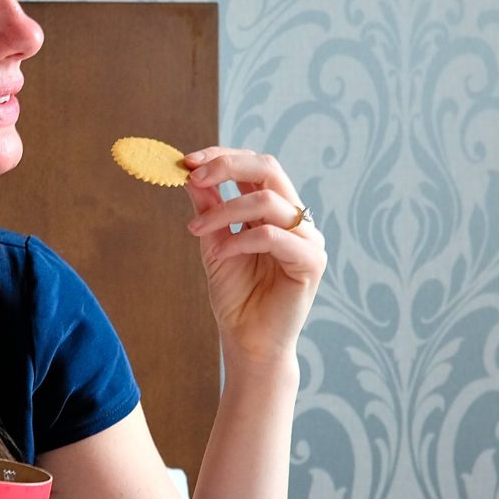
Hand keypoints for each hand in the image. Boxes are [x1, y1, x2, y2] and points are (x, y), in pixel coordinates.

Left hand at [181, 146, 326, 367]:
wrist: (248, 342)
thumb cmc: (236, 296)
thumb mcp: (214, 244)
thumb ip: (208, 209)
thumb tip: (189, 172)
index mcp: (276, 210)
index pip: (255, 166)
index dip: (222, 157)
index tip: (187, 161)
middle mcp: (296, 219)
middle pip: (269, 168)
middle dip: (227, 166)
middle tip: (193, 176)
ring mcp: (308, 239)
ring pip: (268, 201)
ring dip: (224, 210)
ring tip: (196, 229)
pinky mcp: (312, 263)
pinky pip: (274, 237)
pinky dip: (241, 240)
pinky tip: (222, 254)